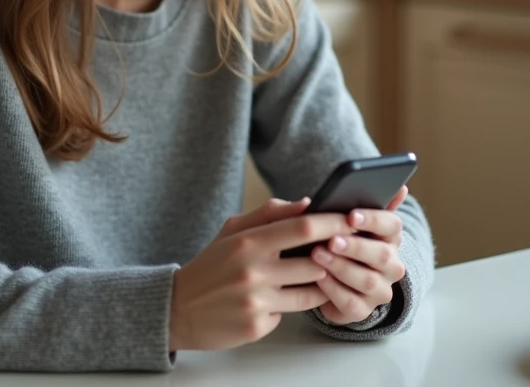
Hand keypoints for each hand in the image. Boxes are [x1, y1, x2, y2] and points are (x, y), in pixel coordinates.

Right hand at [169, 197, 355, 351]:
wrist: (178, 308)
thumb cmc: (211, 265)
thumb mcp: (232, 230)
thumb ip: (269, 214)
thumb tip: (306, 203)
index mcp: (249, 242)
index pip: (303, 228)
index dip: (333, 223)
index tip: (351, 220)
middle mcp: (254, 271)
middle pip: (315, 263)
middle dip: (332, 259)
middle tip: (341, 254)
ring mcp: (257, 301)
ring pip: (310, 292)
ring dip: (319, 284)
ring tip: (316, 276)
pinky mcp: (258, 326)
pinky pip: (290, 313)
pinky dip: (289, 305)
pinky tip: (277, 300)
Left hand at [311, 185, 408, 325]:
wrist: (331, 280)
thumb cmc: (339, 241)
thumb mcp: (348, 221)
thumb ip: (369, 201)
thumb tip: (402, 187)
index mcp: (390, 238)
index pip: (392, 225)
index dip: (373, 220)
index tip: (350, 215)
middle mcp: (392, 265)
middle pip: (382, 255)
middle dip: (355, 246)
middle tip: (332, 240)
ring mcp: (380, 290)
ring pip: (367, 281)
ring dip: (341, 267)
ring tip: (317, 255)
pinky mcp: (363, 310)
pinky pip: (352, 303)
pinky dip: (334, 290)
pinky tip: (318, 278)